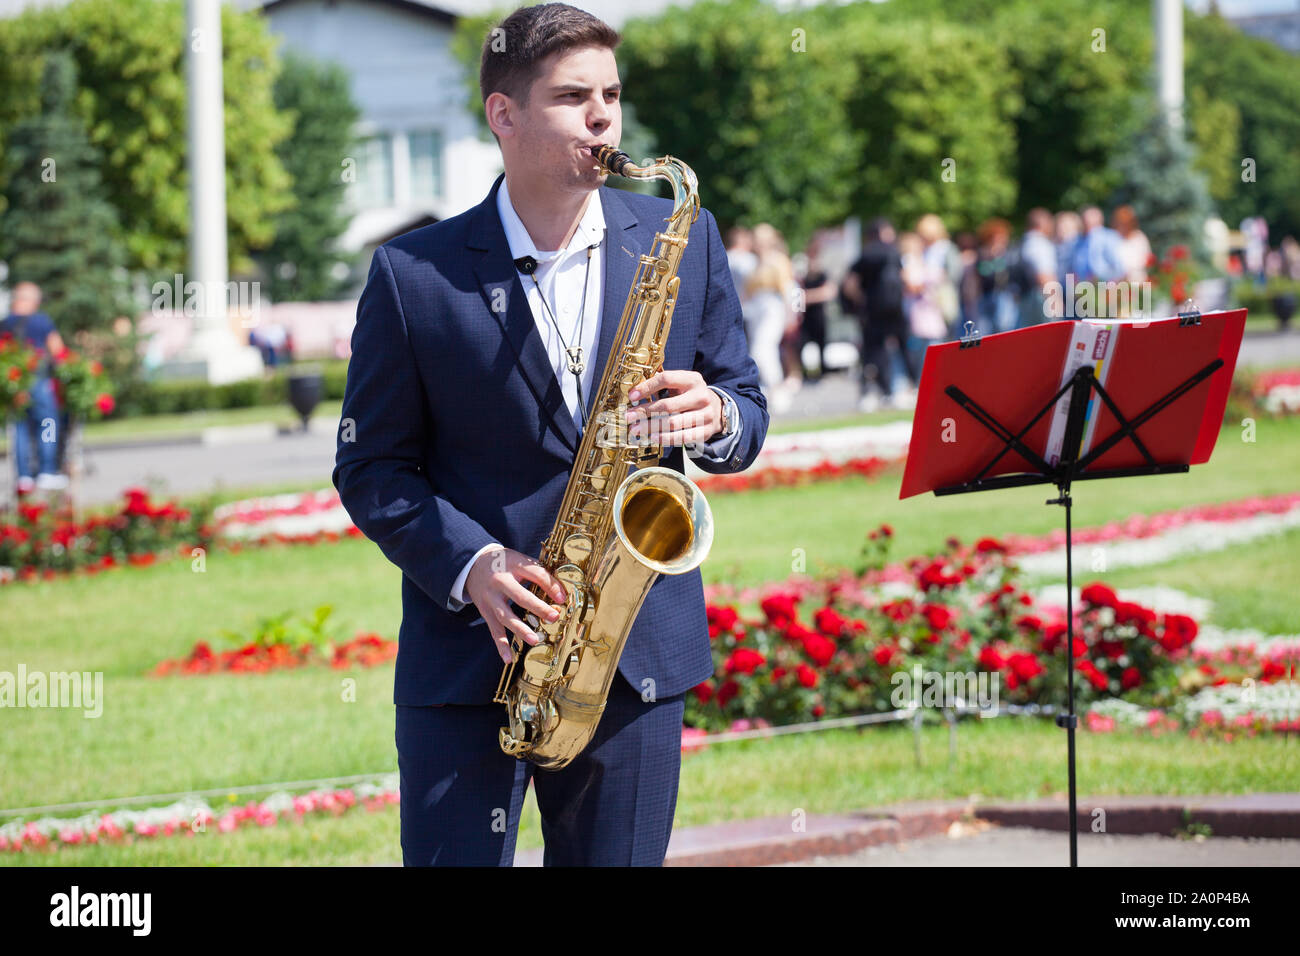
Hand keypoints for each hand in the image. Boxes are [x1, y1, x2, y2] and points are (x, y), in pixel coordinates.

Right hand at [465, 546, 568, 664]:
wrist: (472, 564)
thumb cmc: (504, 563)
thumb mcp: (520, 560)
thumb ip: (538, 572)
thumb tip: (561, 591)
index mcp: (513, 565)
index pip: (535, 574)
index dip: (550, 585)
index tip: (562, 598)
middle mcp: (500, 581)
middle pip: (519, 596)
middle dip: (537, 607)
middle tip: (554, 617)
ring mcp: (490, 598)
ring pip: (505, 615)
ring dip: (519, 629)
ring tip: (534, 640)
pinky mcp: (485, 611)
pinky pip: (494, 630)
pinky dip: (501, 645)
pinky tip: (509, 659)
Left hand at [626, 369, 723, 446]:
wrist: (717, 410)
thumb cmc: (691, 396)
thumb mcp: (682, 384)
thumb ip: (663, 385)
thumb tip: (635, 392)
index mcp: (692, 380)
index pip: (667, 379)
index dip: (647, 387)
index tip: (632, 396)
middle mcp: (701, 396)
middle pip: (668, 405)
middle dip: (645, 412)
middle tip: (628, 417)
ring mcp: (705, 415)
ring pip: (673, 423)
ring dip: (651, 427)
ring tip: (636, 429)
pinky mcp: (705, 431)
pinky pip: (682, 437)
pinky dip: (665, 438)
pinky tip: (652, 437)